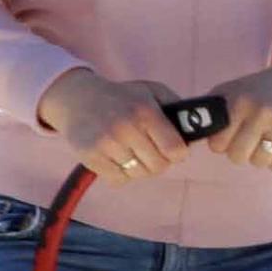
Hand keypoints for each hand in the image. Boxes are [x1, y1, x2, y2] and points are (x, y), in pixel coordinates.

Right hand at [38, 69, 185, 181]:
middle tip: (150, 151)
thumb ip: (176, 107)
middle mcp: (126, 128)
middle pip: (158, 166)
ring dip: (140, 168)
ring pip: (139, 175)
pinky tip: (117, 158)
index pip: (176, 150)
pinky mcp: (91, 156)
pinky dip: (121, 174)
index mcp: (146, 112)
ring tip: (133, 153)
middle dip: (159, 161)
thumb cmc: (122, 97)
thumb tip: (194, 129)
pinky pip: (118, 180)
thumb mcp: (151, 91)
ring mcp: (107, 143)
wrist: (78, 98)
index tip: (172, 149)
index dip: (177, 153)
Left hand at [202, 42, 271, 171]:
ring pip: (260, 162)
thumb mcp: (233, 89)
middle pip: (238, 156)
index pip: (217, 144)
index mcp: (238, 100)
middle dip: (242, 152)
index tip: (232, 135)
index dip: (223, 143)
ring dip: (262, 157)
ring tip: (268, 142)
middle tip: (251, 140)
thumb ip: (212, 109)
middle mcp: (260, 110)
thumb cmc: (262, 87)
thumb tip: (191, 133)